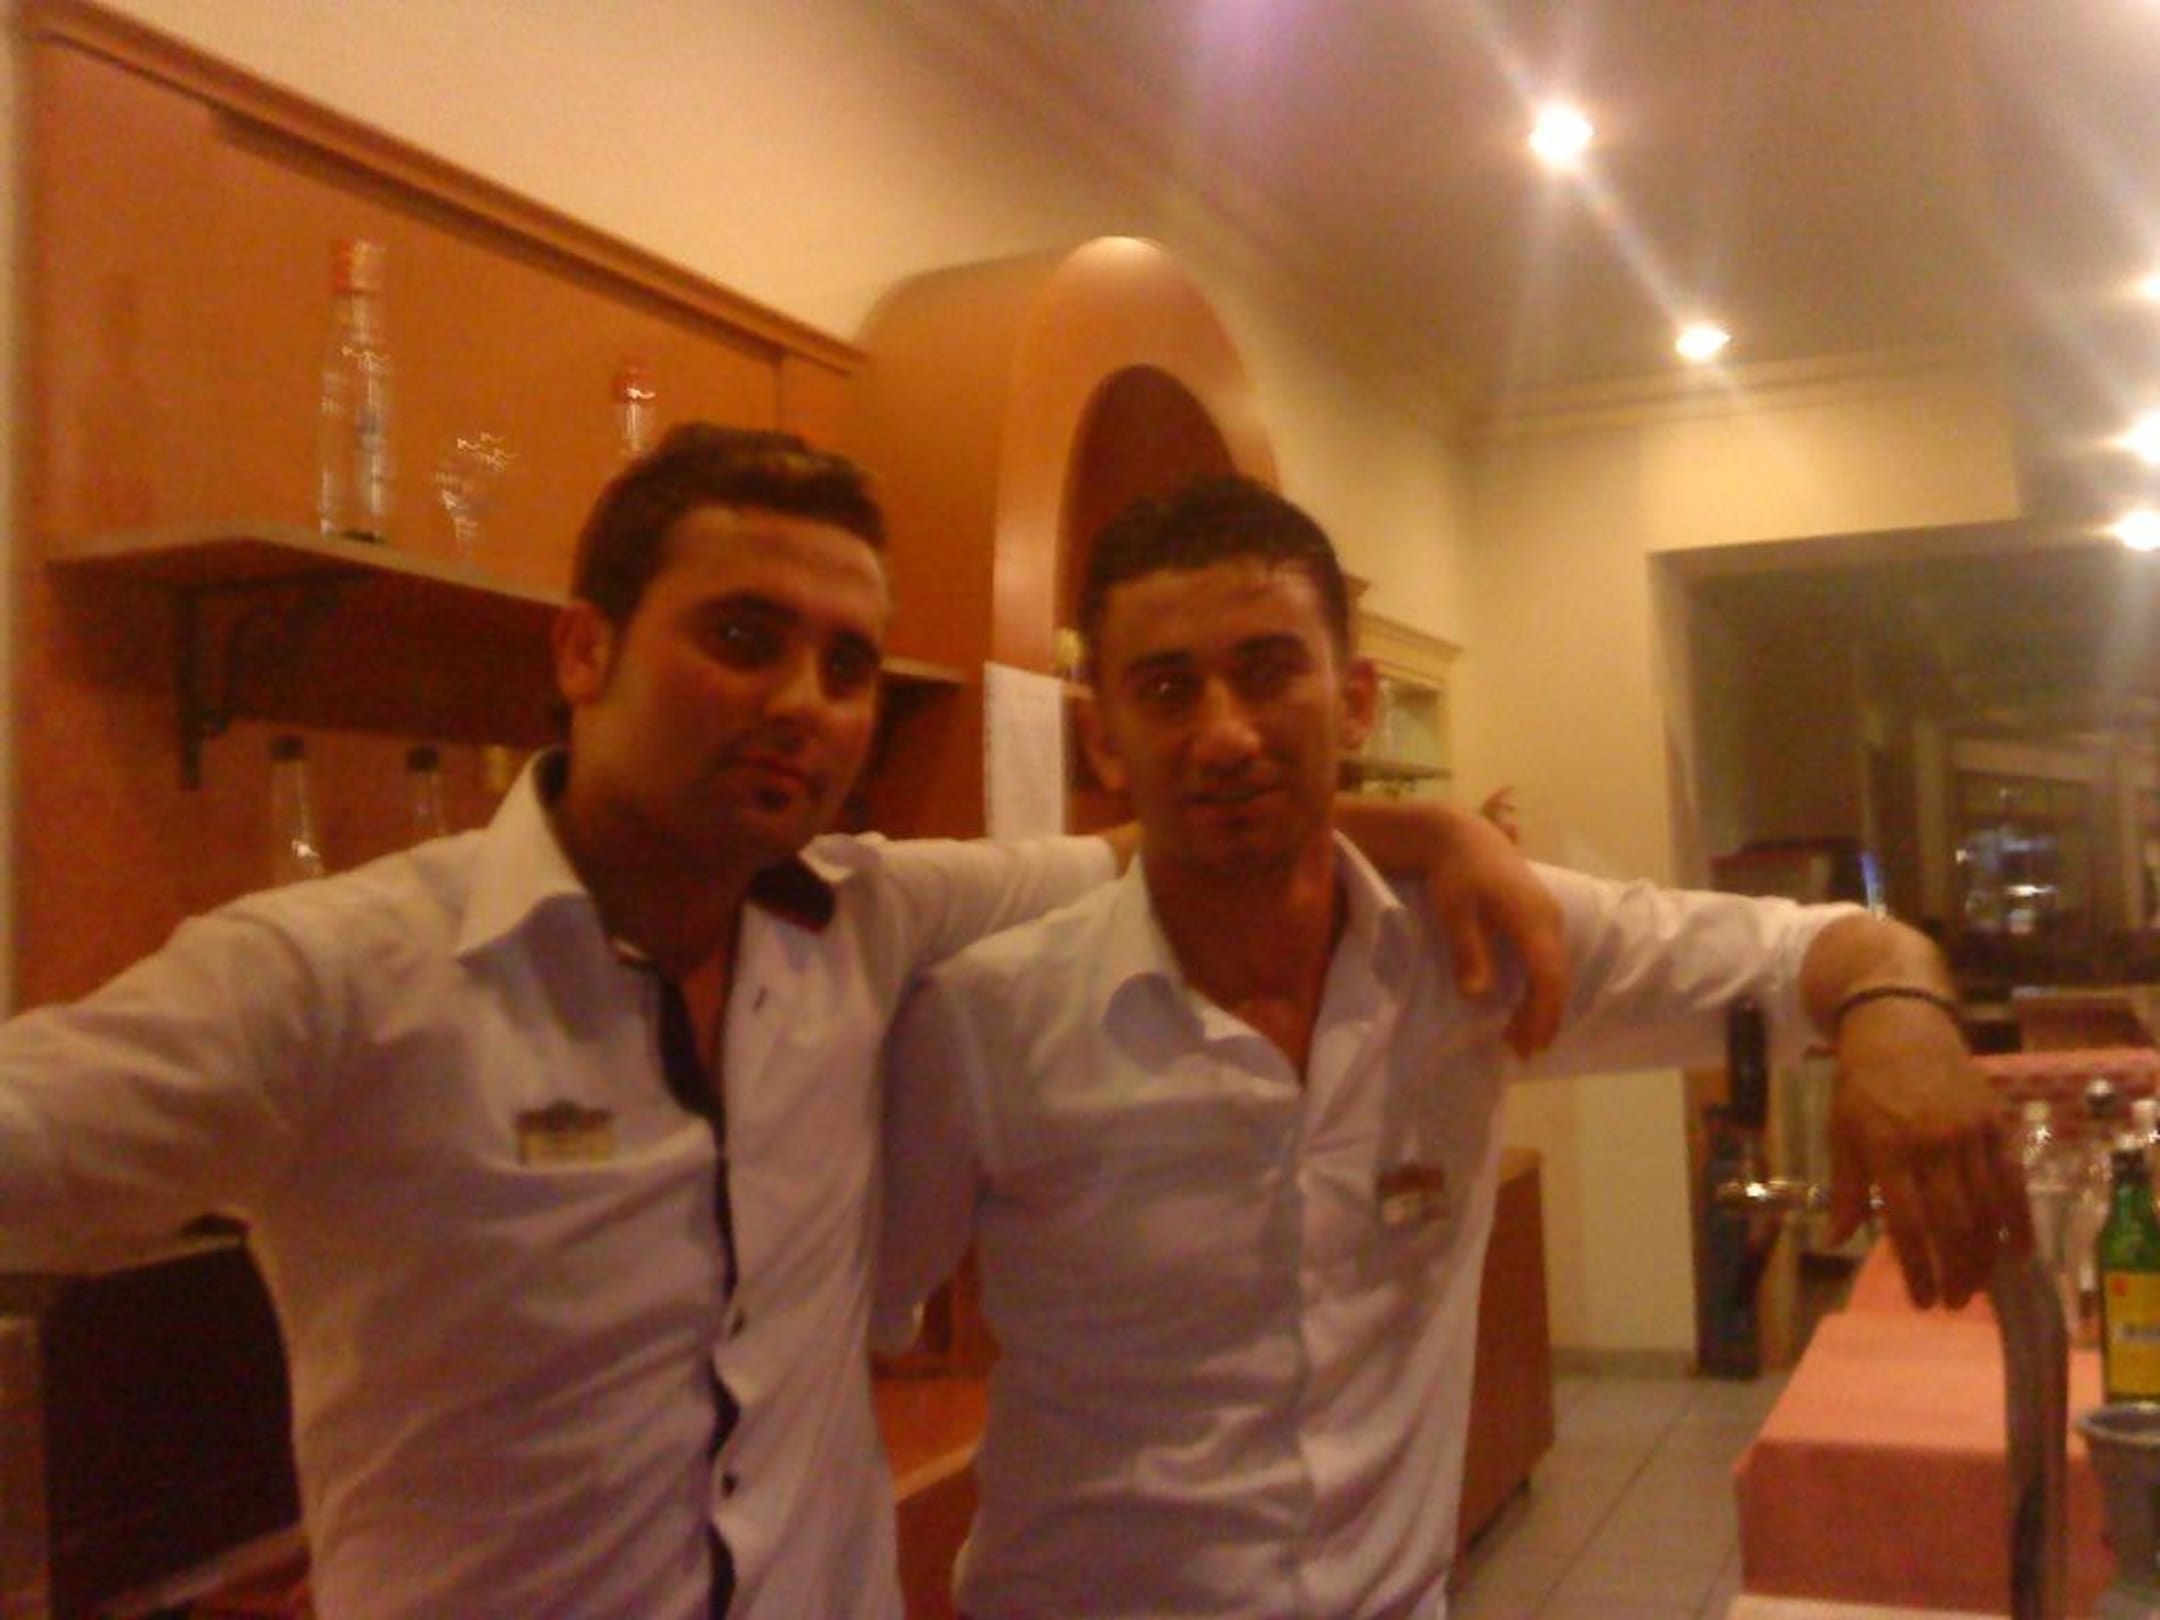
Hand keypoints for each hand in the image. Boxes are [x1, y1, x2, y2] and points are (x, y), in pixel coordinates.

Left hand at [1421, 805, 1566, 1056]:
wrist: (1463, 835)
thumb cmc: (1454, 874)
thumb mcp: (1453, 913)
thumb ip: (1468, 951)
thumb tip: (1477, 994)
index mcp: (1532, 920)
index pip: (1548, 977)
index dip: (1540, 1014)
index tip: (1526, 1044)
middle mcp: (1550, 920)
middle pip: (1558, 979)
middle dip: (1545, 1019)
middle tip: (1524, 1052)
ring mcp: (1550, 916)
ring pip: (1557, 970)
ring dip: (1545, 1005)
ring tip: (1524, 1037)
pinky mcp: (1543, 915)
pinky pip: (1551, 959)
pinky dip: (1543, 987)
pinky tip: (1527, 1004)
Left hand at [1826, 997, 2029, 1308]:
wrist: (1900, 1027)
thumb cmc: (1862, 1085)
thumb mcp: (1841, 1132)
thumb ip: (1845, 1188)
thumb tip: (1836, 1239)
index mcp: (1887, 1150)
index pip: (1908, 1224)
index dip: (1918, 1268)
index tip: (1923, 1300)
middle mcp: (1932, 1145)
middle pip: (1953, 1223)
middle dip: (1956, 1271)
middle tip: (1954, 1301)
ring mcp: (1969, 1134)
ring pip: (1987, 1208)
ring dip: (1985, 1255)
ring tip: (1979, 1287)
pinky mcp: (1996, 1125)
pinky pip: (2014, 1180)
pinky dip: (2019, 1219)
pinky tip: (2019, 1251)